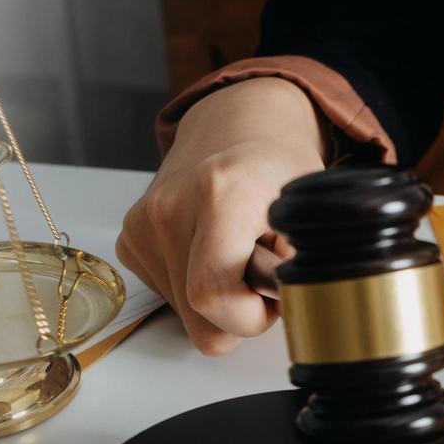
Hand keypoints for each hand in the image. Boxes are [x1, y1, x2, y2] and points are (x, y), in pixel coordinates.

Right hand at [116, 77, 325, 354]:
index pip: (212, 296)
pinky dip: (193, 284)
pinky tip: (209, 250)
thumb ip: (310, 260)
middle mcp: (171, 206)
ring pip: (181, 312)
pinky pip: (166, 294)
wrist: (233, 127)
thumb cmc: (277, 168)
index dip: (248, 316)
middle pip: (196, 316)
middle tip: (261, 277)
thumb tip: (303, 307)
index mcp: (223, 193)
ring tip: (235, 255)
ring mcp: (143, 223)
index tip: (273, 295)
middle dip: (236, 314)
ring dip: (216, 297)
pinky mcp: (130, 237)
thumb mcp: (314, 208)